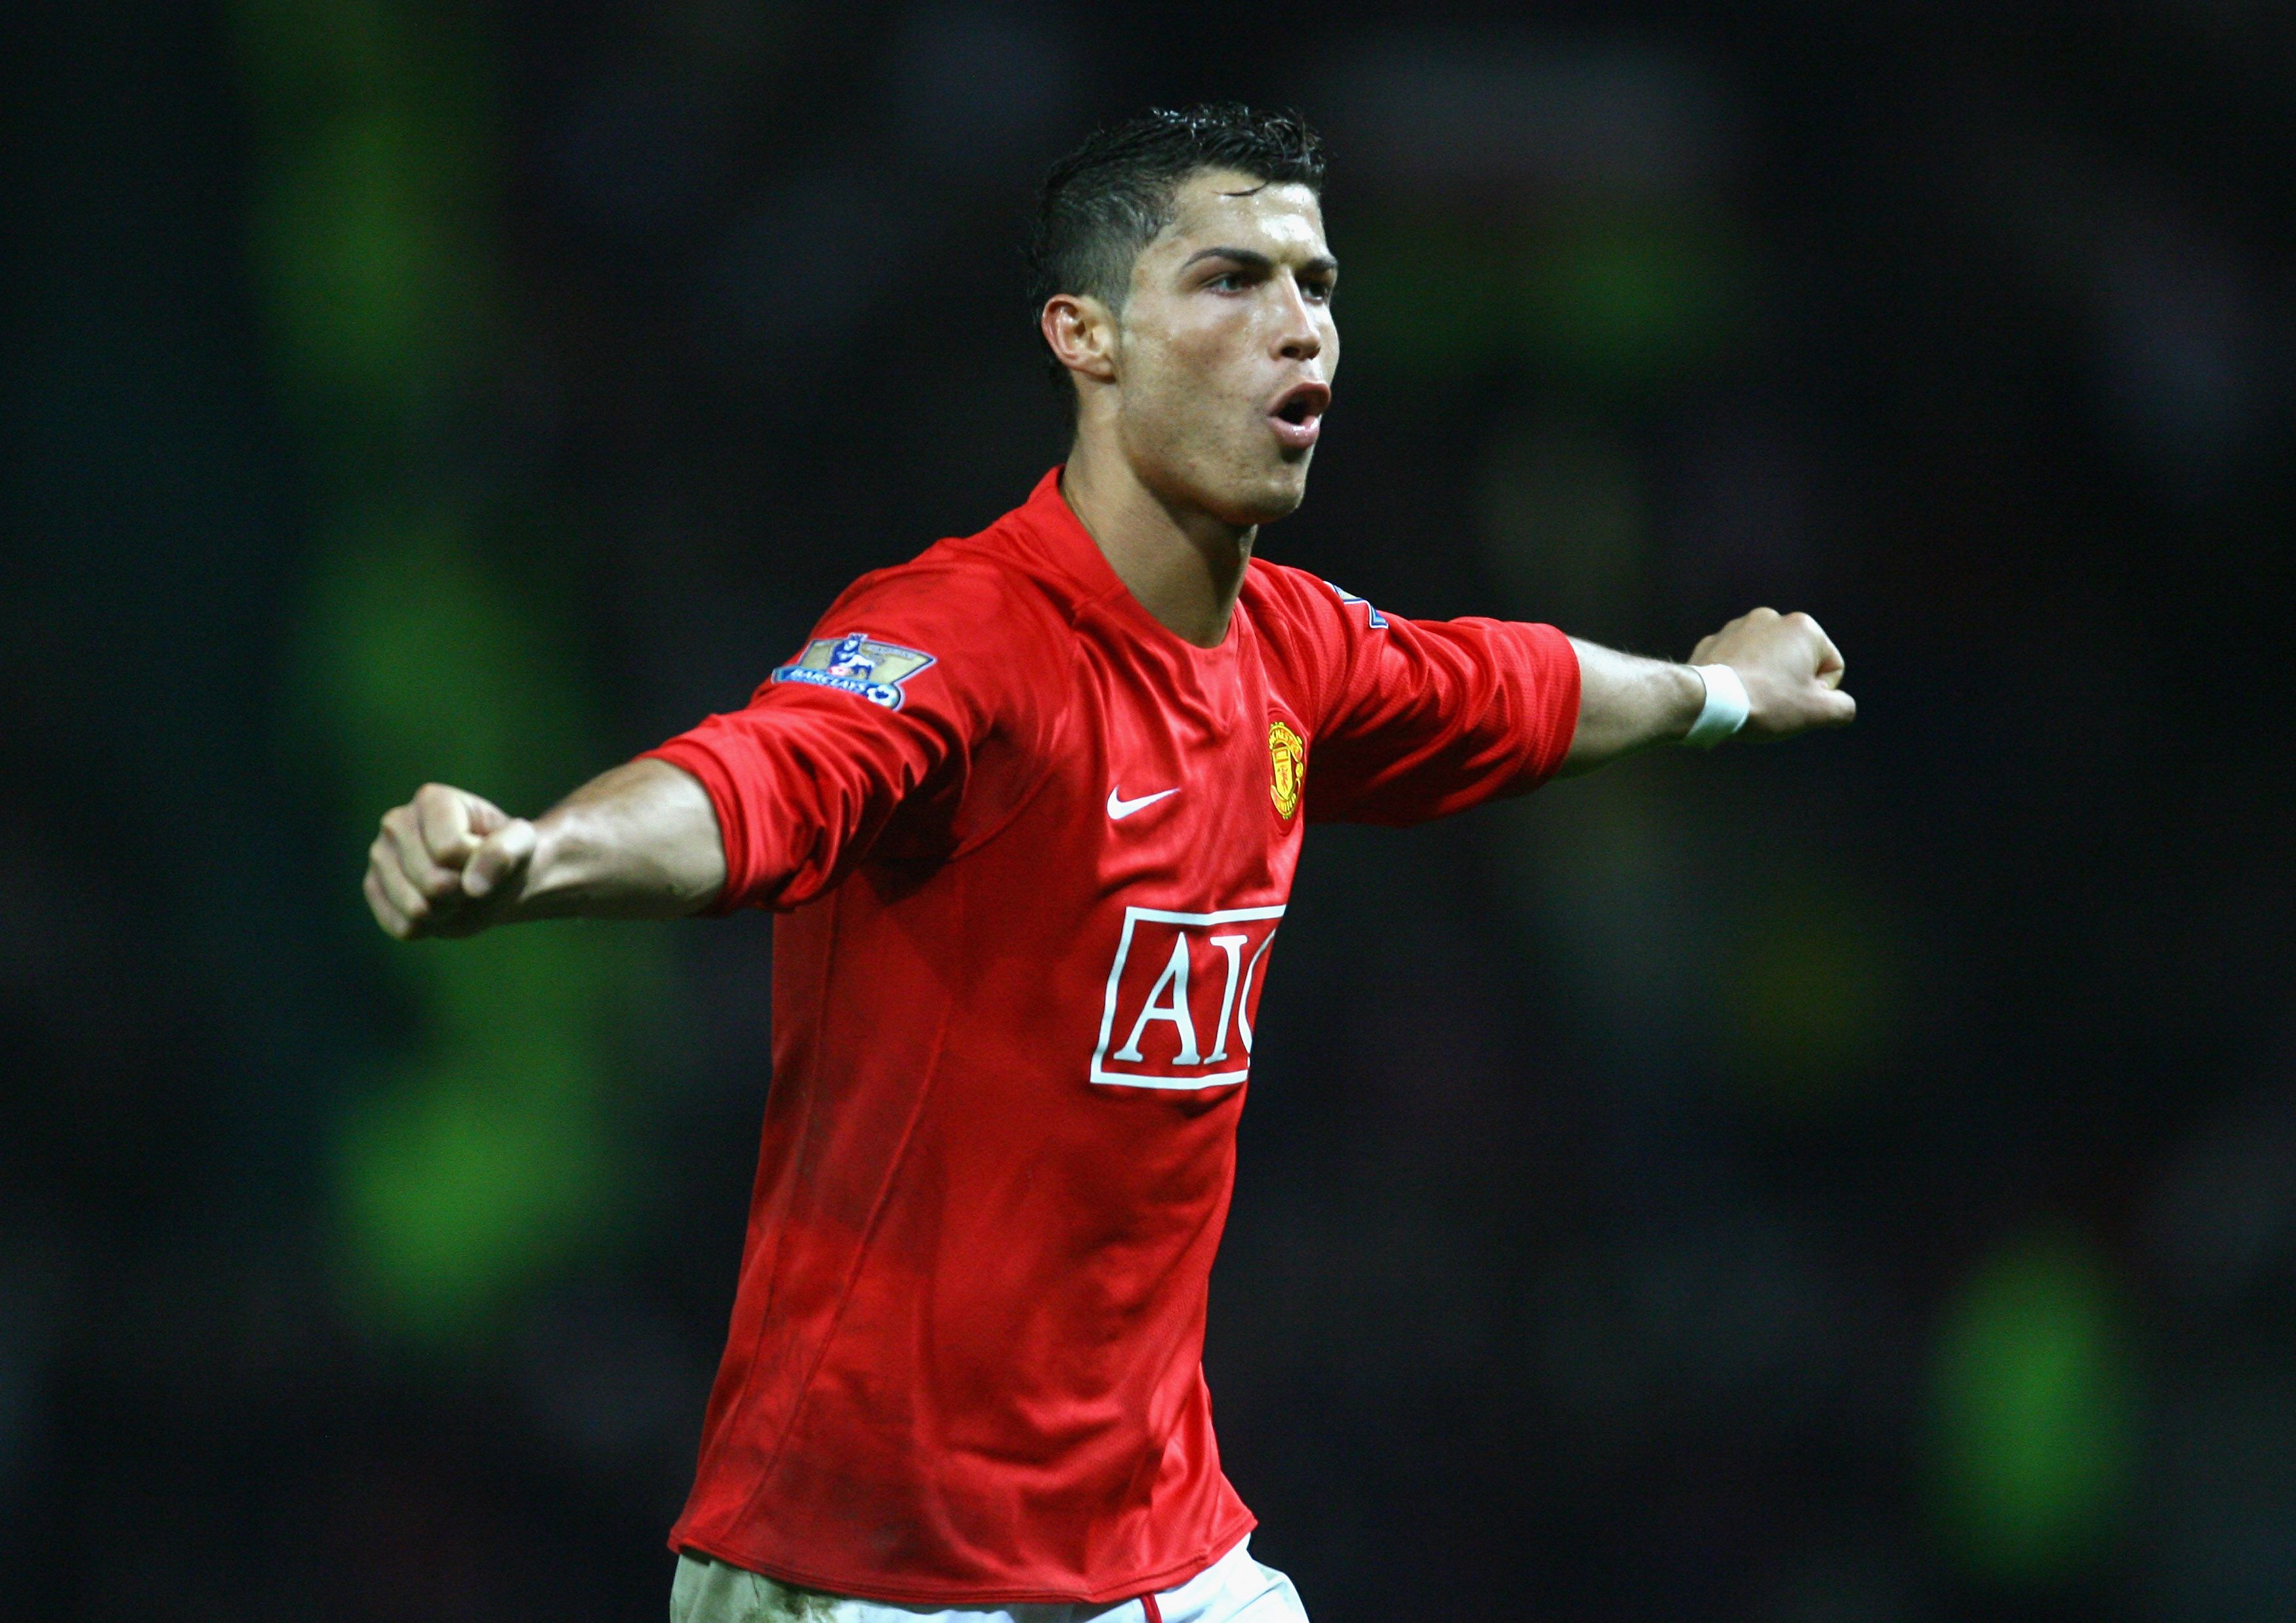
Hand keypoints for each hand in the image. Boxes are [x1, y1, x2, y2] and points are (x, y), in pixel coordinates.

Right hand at [364, 783, 539, 939]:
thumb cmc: (506, 855)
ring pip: (415, 908)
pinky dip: (429, 927)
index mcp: (431, 800)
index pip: (450, 850)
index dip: (479, 865)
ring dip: (447, 911)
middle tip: (470, 879)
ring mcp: (379, 856)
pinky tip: (435, 907)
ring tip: (454, 892)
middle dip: (463, 891)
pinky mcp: (372, 888)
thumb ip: (506, 852)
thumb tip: (472, 886)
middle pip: (433, 882)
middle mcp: (396, 822)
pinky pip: (401, 926)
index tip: (484, 855)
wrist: (492, 879)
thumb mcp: (522, 845)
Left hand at [1691, 608, 1855, 738]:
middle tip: (1774, 704)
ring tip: (1751, 699)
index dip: (1820, 693)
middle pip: (1798, 661)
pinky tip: (1731, 694)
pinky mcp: (1714, 641)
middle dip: (1791, 684)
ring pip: (1767, 661)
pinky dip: (1740, 677)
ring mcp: (1738, 626)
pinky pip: (1739, 663)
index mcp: (1803, 626)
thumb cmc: (1767, 702)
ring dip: (1766, 680)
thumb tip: (1841, 705)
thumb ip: (1842, 707)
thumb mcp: (1817, 712)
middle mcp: (1771, 617)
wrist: (1706, 701)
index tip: (1797, 702)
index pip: (1831, 666)